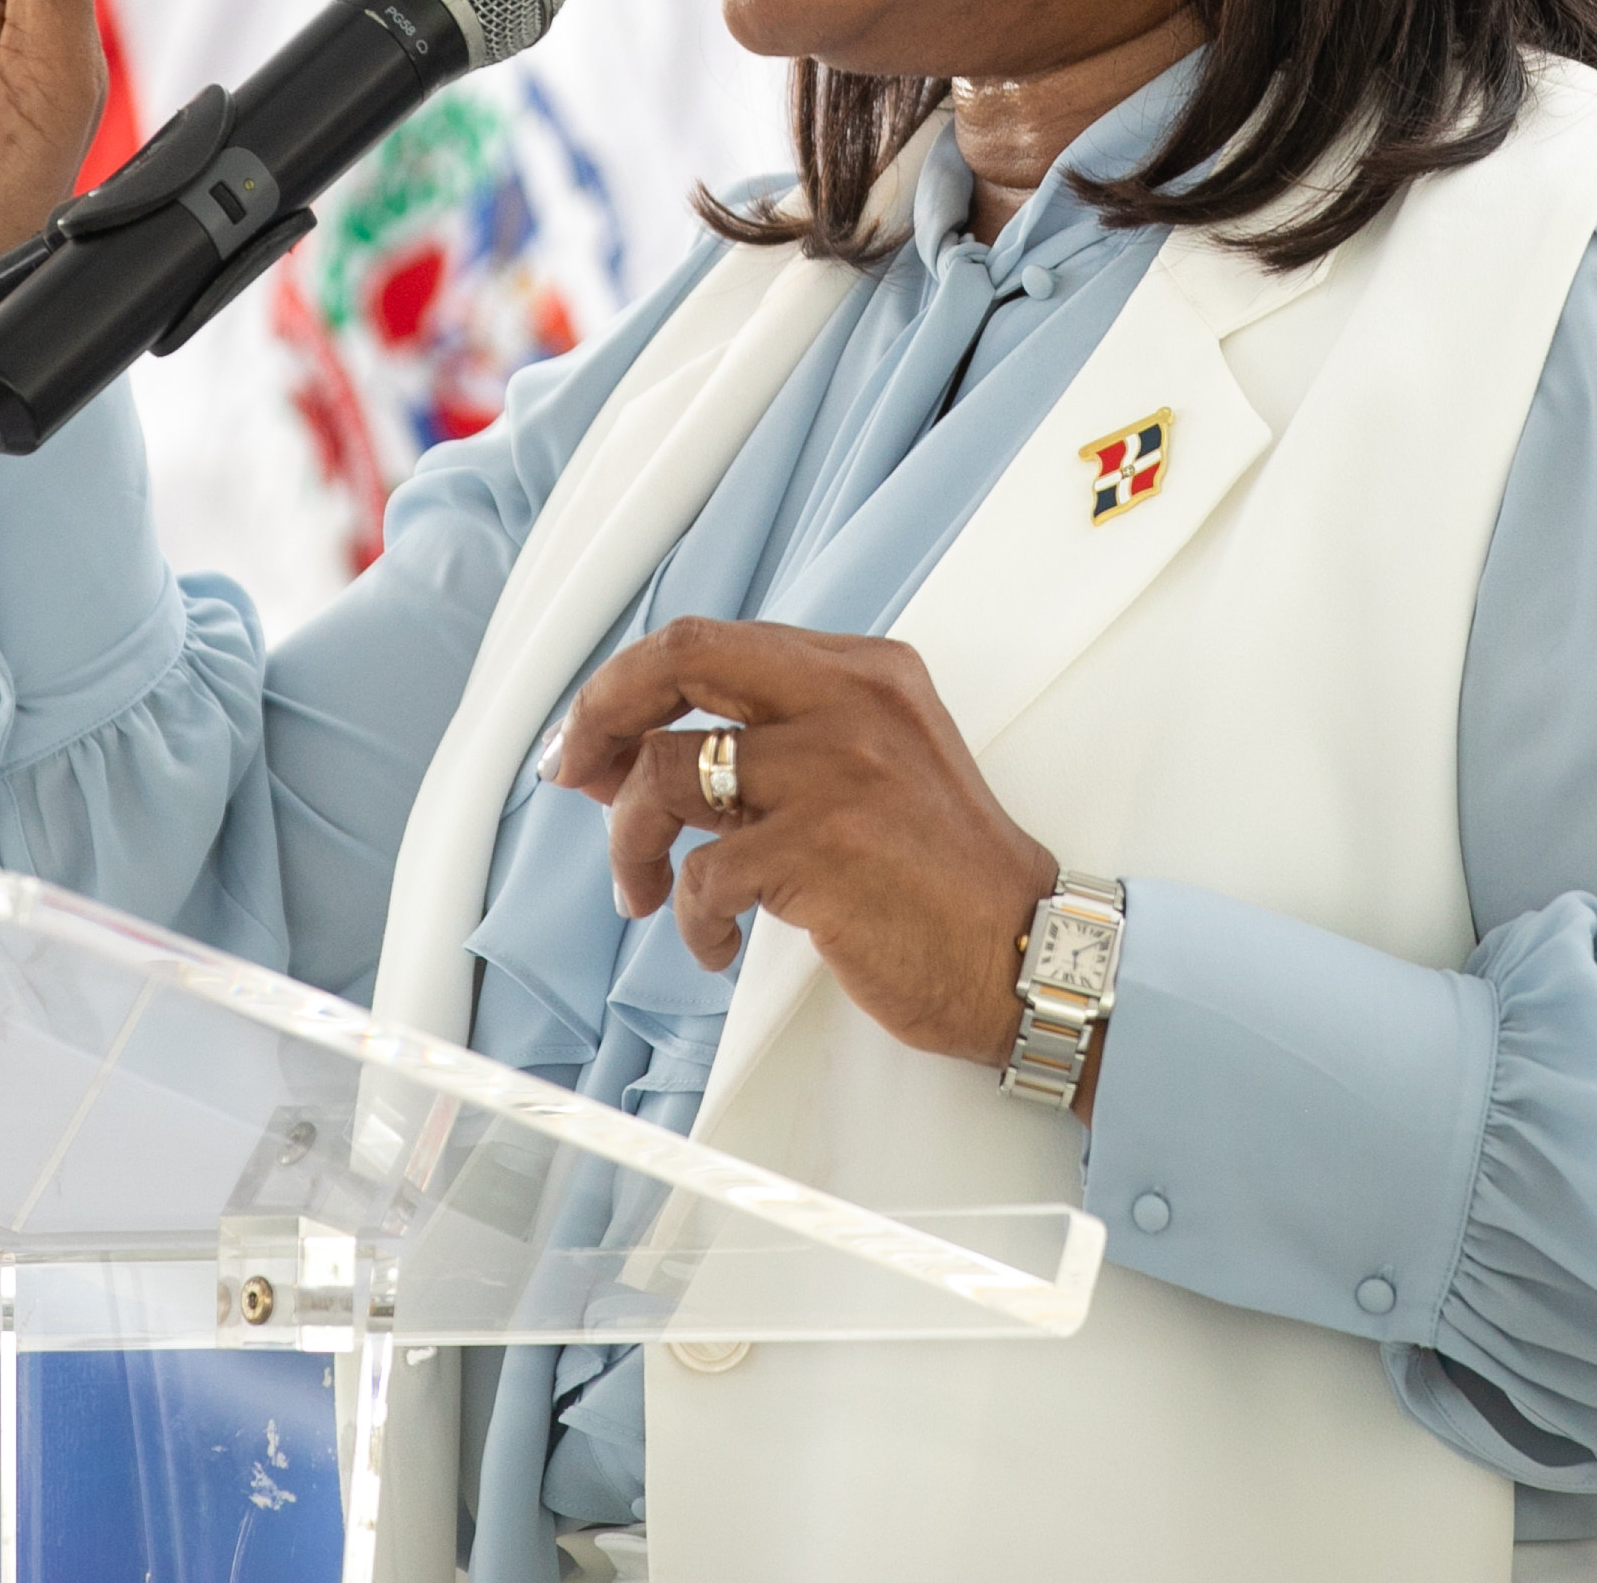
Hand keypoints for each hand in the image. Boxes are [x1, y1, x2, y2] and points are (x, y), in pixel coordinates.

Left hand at [551, 617, 1060, 1070]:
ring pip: (667, 774)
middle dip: (601, 714)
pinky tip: (718, 944)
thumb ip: (766, 748)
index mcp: (861, 671)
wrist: (1023, 957)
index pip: (709, 640)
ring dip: (632, 845)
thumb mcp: (867, 771)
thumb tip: (625, 756)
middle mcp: (849, 701)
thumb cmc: (938, 879)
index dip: (627, 684)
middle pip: (679, 661)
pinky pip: (700, 873)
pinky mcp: (821, 848)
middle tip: (573, 774)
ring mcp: (836, 770)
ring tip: (647, 894)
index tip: (590, 735)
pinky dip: (690, 918)